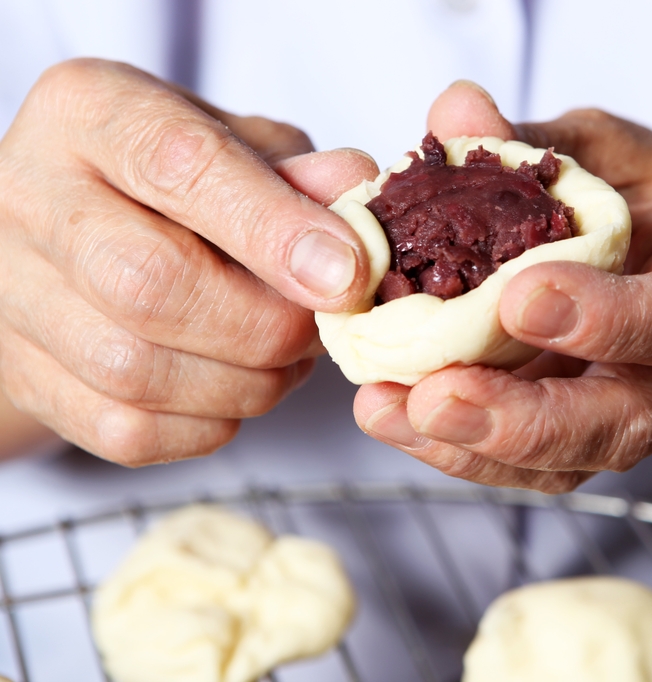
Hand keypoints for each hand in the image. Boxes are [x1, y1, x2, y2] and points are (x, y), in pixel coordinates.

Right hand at [0, 59, 377, 464]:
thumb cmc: (181, 184)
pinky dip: (209, 423)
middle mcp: (30, 196)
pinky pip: (128, 430)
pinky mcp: (27, 377)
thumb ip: (302, 174)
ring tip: (288, 357)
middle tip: (323, 328)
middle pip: (151, 285)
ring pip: (137, 371)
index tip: (349, 275)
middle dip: (268, 324)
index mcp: (92, 111)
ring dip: (247, 382)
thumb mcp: (245, 147)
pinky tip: (237, 388)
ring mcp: (13, 294)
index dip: (274, 230)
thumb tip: (357, 203)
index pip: (180, 165)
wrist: (81, 234)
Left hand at [354, 82, 651, 491]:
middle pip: (619, 424)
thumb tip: (457, 110)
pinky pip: (523, 465)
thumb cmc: (651, 202)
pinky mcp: (575, 439)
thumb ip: (544, 142)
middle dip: (523, 420)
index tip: (521, 297)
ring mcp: (622, 415)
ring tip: (387, 411)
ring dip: (472, 448)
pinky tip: (391, 414)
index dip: (604, 317)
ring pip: (565, 462)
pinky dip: (455, 449)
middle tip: (435, 397)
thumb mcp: (611, 151)